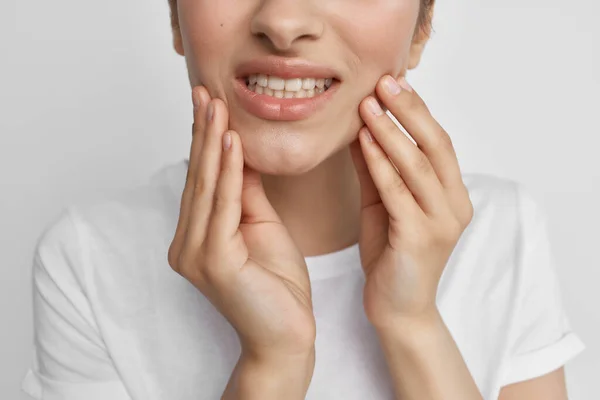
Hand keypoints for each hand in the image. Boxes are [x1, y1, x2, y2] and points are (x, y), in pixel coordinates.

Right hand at [168, 86, 314, 359]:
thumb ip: (246, 194)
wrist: (287, 337)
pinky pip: (223, 207)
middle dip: (202, 133)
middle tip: (204, 92)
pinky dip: (227, 173)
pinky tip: (230, 143)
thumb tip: (238, 153)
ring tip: (215, 106)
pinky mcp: (214, 263)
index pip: (203, 180)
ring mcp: (196, 255)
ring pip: (207, 188)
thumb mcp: (261, 227)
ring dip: (211, 144)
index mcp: (198, 237)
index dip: (204, 140)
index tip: (209, 103)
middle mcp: (188, 244)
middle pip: (199, 178)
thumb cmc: (278, 287)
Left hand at [349, 75, 473, 327]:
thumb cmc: (391, 256)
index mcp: (451, 195)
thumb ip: (376, 170)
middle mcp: (455, 205)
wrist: (398, 309)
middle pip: (436, 145)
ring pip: (417, 165)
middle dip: (410, 110)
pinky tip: (364, 141)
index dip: (417, 110)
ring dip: (391, 131)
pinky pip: (397, 192)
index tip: (394, 81)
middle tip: (385, 81)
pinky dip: (380, 163)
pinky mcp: (420, 238)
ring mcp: (441, 223)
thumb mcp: (383, 205)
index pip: (438, 142)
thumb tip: (361, 129)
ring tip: (368, 104)